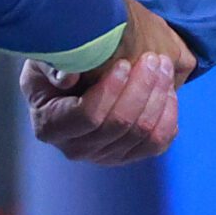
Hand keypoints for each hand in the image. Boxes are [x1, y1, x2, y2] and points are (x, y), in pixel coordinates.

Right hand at [21, 0, 195, 164]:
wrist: (71, 82)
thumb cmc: (57, 66)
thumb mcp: (46, 60)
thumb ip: (53, 66)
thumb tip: (68, 78)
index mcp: (51, 127)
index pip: (88, 116)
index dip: (110, 91)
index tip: (124, 63)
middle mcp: (76, 148)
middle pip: (119, 125)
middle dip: (141, 88)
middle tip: (153, 58)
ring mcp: (103, 156)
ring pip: (141, 134)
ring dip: (158, 97)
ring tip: (163, 66)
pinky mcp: (127, 155)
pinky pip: (157, 143)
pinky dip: (168, 117)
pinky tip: (169, 91)